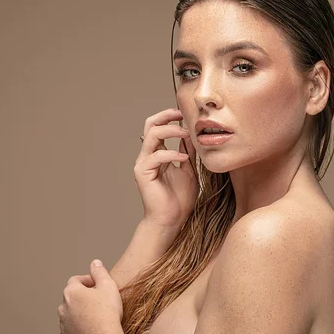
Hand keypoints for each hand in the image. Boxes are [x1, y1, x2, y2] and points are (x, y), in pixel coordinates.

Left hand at [57, 259, 122, 333]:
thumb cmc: (106, 315)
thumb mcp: (108, 285)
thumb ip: (100, 271)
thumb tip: (95, 263)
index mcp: (71, 292)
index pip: (76, 279)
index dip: (89, 280)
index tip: (98, 284)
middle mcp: (63, 307)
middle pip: (73, 296)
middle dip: (85, 295)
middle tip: (100, 299)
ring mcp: (63, 324)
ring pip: (71, 312)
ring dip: (80, 311)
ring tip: (97, 314)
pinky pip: (70, 328)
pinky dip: (78, 326)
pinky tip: (90, 327)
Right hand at [134, 108, 198, 229]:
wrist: (171, 220)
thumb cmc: (179, 199)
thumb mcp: (189, 170)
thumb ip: (188, 152)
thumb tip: (191, 134)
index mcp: (158, 153)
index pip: (159, 127)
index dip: (171, 117)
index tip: (186, 113)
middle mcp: (148, 155)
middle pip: (150, 124)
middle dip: (166, 116)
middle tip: (181, 114)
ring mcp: (143, 163)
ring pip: (151, 135)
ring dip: (171, 130)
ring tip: (186, 133)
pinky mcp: (142, 173)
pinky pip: (156, 156)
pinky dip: (171, 153)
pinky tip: (184, 159)